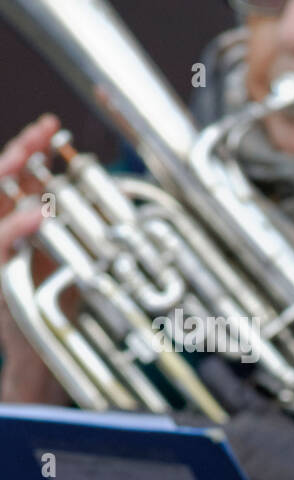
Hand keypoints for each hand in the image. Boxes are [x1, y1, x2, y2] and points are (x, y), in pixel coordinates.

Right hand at [0, 114, 72, 403]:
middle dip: (21, 149)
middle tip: (42, 128)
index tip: (53, 127)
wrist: (34, 353)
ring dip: (14, 176)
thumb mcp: (70, 260)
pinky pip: (1, 242)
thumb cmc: (54, 308)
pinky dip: (19, 226)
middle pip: (2, 179)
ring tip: (32, 153)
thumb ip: (78, 228)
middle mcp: (1, 230)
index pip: (20, 176)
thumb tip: (98, 196)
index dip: (33, 148)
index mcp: (17, 223)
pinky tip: (37, 213)